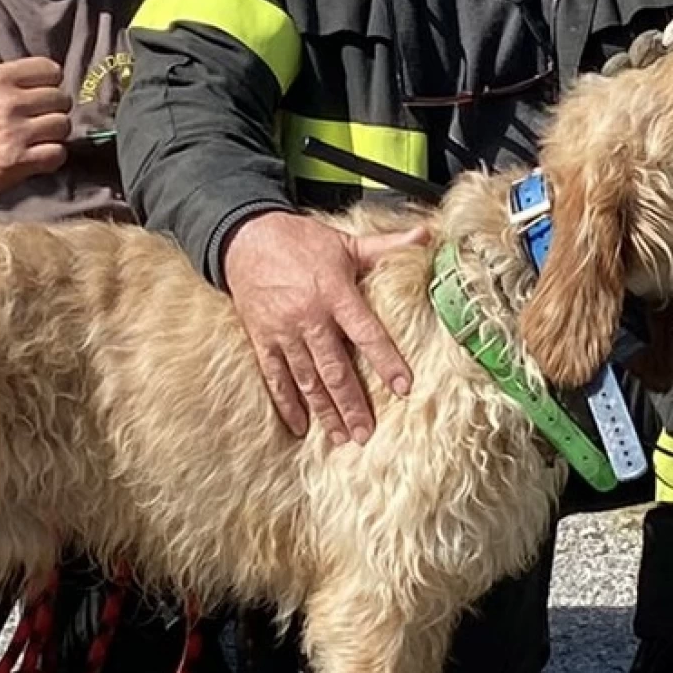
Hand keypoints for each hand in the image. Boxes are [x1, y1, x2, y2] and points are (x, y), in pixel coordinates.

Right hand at [0, 0, 71, 198]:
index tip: (32, 95)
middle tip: (32, 119)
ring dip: (52, 134)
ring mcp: (14, 133)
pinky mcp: (18, 161)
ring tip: (33, 137)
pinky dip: (50, 157)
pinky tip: (34, 156)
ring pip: (62, 126)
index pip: (51, 70)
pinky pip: (58, 154)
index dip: (45, 84)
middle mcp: (7, 102)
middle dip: (50, 110)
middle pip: (61, 99)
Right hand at [221, 212, 426, 444]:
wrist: (244, 238)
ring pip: (307, 379)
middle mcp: (309, 317)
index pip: (365, 332)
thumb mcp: (344, 241)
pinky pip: (274, 376)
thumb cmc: (299, 240)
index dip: (385, 360)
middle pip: (334, 368)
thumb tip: (427, 235)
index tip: (403, 387)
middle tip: (367, 434)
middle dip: (352, 404)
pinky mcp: (261, 339)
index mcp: (334, 293)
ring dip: (325, 410)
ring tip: (342, 437)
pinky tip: (300, 426)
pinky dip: (287, 403)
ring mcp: (282, 331)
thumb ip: (385, 247)